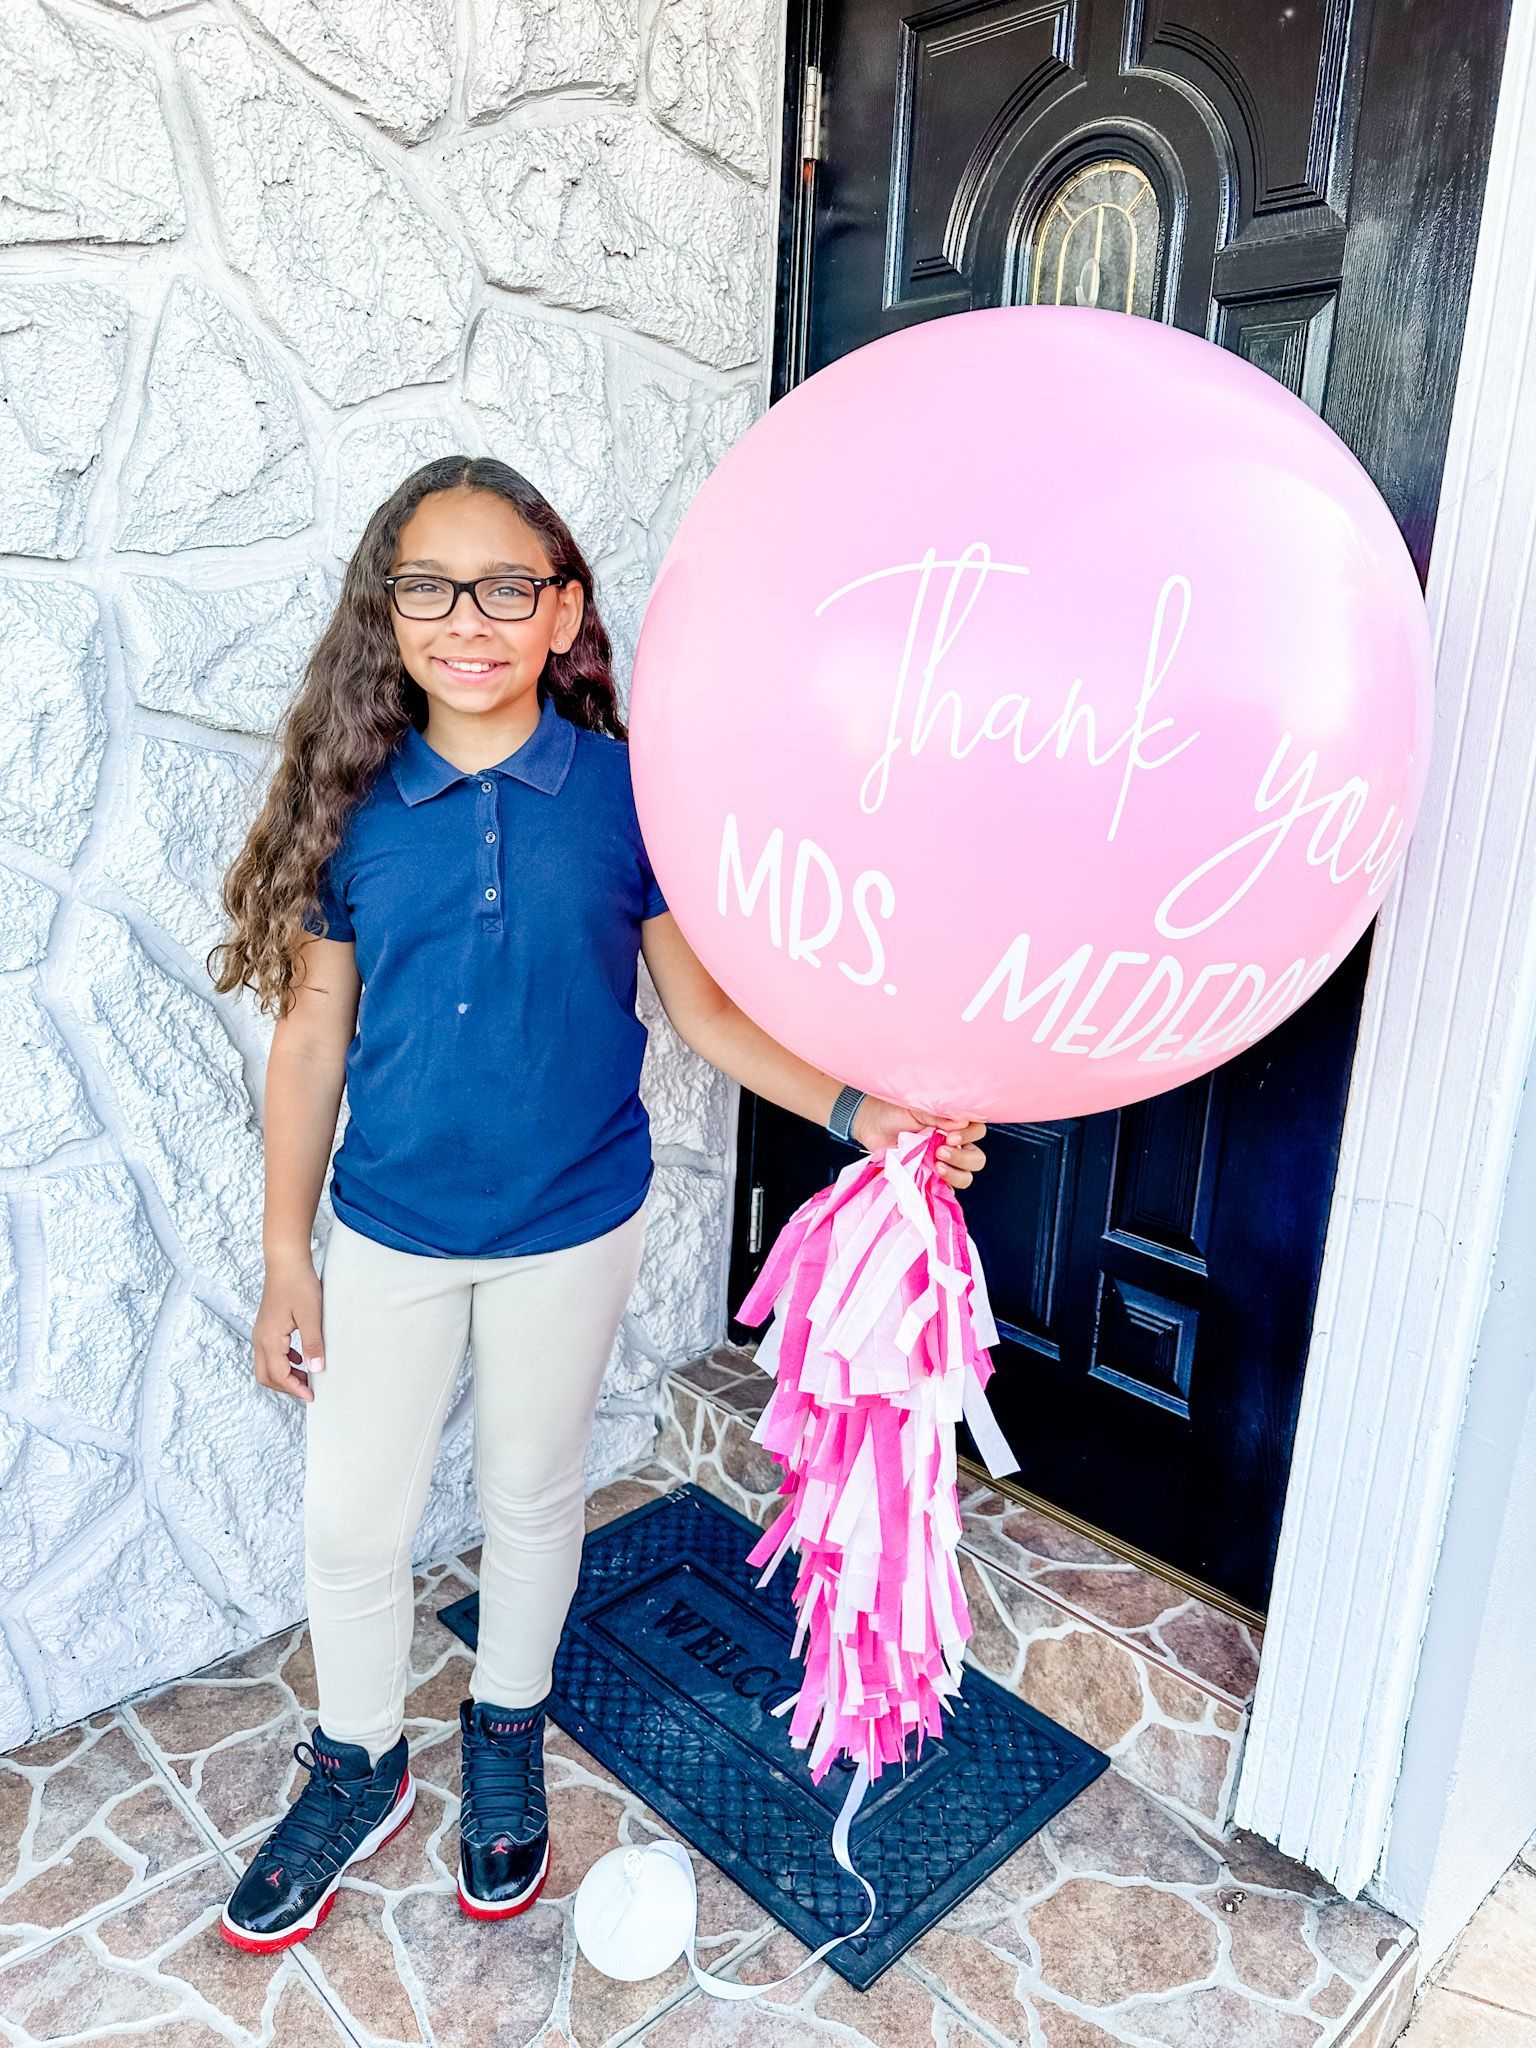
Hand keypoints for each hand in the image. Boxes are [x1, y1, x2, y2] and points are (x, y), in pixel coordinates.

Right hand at [253, 1252, 325, 1404]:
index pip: (279, 1376)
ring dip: (284, 1375)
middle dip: (286, 1387)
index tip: (312, 1396)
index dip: (295, 1389)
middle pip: (267, 1376)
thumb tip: (316, 1369)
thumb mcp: (311, 1315)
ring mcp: (260, 1333)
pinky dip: (283, 1363)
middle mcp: (260, 1339)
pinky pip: (269, 1354)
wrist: (285, 1261)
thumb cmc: (298, 1284)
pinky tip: (300, 1358)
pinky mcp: (266, 1327)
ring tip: (307, 1376)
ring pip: (266, 1366)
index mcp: (270, 1340)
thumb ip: (313, 1344)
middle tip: (308, 1389)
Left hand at [851, 1098, 987, 1188]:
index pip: (978, 1131)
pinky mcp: (928, 1180)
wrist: (871, 1125)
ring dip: (955, 1174)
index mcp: (954, 1125)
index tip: (950, 1136)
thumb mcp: (916, 1106)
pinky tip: (931, 1180)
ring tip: (936, 1166)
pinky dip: (942, 1188)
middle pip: (977, 1159)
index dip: (970, 1136)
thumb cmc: (894, 1111)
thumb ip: (938, 1114)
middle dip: (963, 1158)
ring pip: (966, 1176)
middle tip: (940, 1151)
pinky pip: (945, 1191)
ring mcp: (942, 1164)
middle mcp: (953, 1146)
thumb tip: (961, 1121)